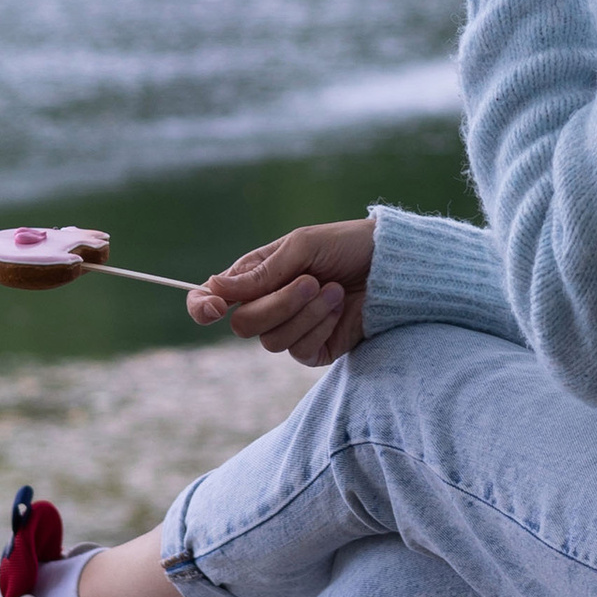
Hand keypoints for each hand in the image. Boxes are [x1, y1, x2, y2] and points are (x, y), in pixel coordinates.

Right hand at [186, 217, 375, 365]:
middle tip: (310, 281)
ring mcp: (292, 330)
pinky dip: (320, 326)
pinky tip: (339, 306)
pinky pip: (300, 351)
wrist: (392, 264)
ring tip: (334, 290)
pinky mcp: (315, 348)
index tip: (215, 308)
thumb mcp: (302, 247)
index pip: (212, 298)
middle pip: (243, 324)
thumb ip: (260, 272)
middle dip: (277, 304)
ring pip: (271, 341)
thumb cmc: (345, 246)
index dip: (203, 306)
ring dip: (305, 313)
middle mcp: (268, 305)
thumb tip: (214, 287)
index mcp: (256, 276)